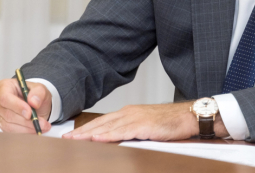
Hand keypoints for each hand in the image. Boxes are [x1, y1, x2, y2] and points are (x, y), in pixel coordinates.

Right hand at [0, 78, 52, 133]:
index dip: (17, 106)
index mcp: (3, 86)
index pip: (5, 98)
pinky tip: (35, 128)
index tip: (30, 113)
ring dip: (27, 127)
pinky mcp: (0, 123)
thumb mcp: (40, 88)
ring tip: (42, 126)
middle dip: (26, 120)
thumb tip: (33, 102)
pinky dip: (24, 131)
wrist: (34, 103)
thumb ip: (38, 93)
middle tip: (41, 122)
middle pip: (7, 113)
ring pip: (9, 124)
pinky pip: (10, 130)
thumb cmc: (33, 94)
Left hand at [62, 102, 227, 141]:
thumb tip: (116, 142)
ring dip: (90, 134)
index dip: (86, 129)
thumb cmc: (170, 123)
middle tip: (66, 139)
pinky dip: (109, 135)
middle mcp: (129, 113)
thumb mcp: (146, 127)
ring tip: (75, 140)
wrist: (189, 116)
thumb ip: (131, 132)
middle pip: (101, 123)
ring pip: (108, 127)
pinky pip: (123, 131)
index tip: (72, 136)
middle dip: (82, 132)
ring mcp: (136, 118)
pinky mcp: (144, 125)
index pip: (103, 122)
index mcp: (129, 113)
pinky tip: (97, 138)